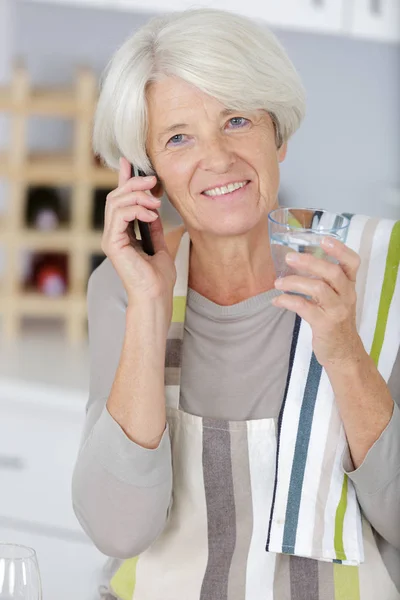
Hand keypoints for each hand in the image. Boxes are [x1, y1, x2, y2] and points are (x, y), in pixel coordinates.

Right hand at [102, 157, 175, 315]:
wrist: (156, 296)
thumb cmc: (159, 278)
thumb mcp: (160, 244)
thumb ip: (154, 226)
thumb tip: (153, 208)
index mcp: (123, 234)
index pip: (120, 201)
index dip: (123, 180)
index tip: (129, 163)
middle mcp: (113, 234)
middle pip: (116, 197)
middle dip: (134, 184)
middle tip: (154, 181)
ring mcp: (111, 238)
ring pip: (115, 202)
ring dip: (137, 196)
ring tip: (156, 202)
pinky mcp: (113, 243)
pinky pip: (120, 215)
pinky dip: (136, 209)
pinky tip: (151, 214)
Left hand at [272, 237, 365, 367]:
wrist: (344, 353)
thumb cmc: (335, 322)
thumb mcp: (336, 299)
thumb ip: (323, 282)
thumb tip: (295, 264)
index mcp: (349, 286)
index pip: (352, 262)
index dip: (340, 249)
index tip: (323, 239)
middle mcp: (346, 296)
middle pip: (332, 272)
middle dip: (309, 262)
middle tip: (289, 257)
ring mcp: (337, 310)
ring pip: (318, 288)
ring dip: (294, 282)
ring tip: (278, 283)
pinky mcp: (325, 324)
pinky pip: (304, 307)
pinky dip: (287, 301)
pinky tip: (277, 301)